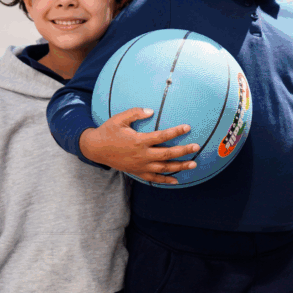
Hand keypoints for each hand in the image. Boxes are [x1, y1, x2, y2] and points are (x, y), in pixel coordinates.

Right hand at [79, 107, 200, 184]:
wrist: (95, 149)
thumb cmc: (108, 131)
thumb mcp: (119, 119)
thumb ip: (135, 113)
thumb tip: (151, 111)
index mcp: (138, 141)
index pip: (162, 136)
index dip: (176, 131)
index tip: (188, 127)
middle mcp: (141, 155)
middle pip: (167, 154)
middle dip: (183, 151)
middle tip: (197, 147)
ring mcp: (139, 165)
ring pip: (163, 168)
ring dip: (179, 166)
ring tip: (193, 164)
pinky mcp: (137, 172)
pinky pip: (153, 179)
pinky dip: (165, 180)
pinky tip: (176, 181)